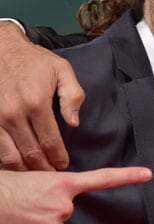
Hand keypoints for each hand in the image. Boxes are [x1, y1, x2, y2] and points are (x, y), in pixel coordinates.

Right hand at [0, 22, 84, 169]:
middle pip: (30, 152)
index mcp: (37, 102)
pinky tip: (15, 165)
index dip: (58, 156)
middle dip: (42, 167)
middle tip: (51, 175)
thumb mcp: (62, 70)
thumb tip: (74, 123)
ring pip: (9, 155)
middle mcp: (14, 113)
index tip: (64, 165)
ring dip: (23, 169)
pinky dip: (5, 160)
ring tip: (34, 175)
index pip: (50, 140)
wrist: (1, 49)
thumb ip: (72, 95)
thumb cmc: (34, 60)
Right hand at [0, 166, 151, 223]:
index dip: (128, 176)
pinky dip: (38, 222)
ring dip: (42, 218)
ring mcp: (56, 220)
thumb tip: (62, 196)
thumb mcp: (35, 177)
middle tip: (31, 204)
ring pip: (56, 221)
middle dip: (51, 207)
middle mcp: (64, 204)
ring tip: (25, 211)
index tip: (147, 174)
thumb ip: (56, 186)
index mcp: (63, 184)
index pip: (103, 178)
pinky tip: (26, 218)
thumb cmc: (7, 187)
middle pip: (67, 209)